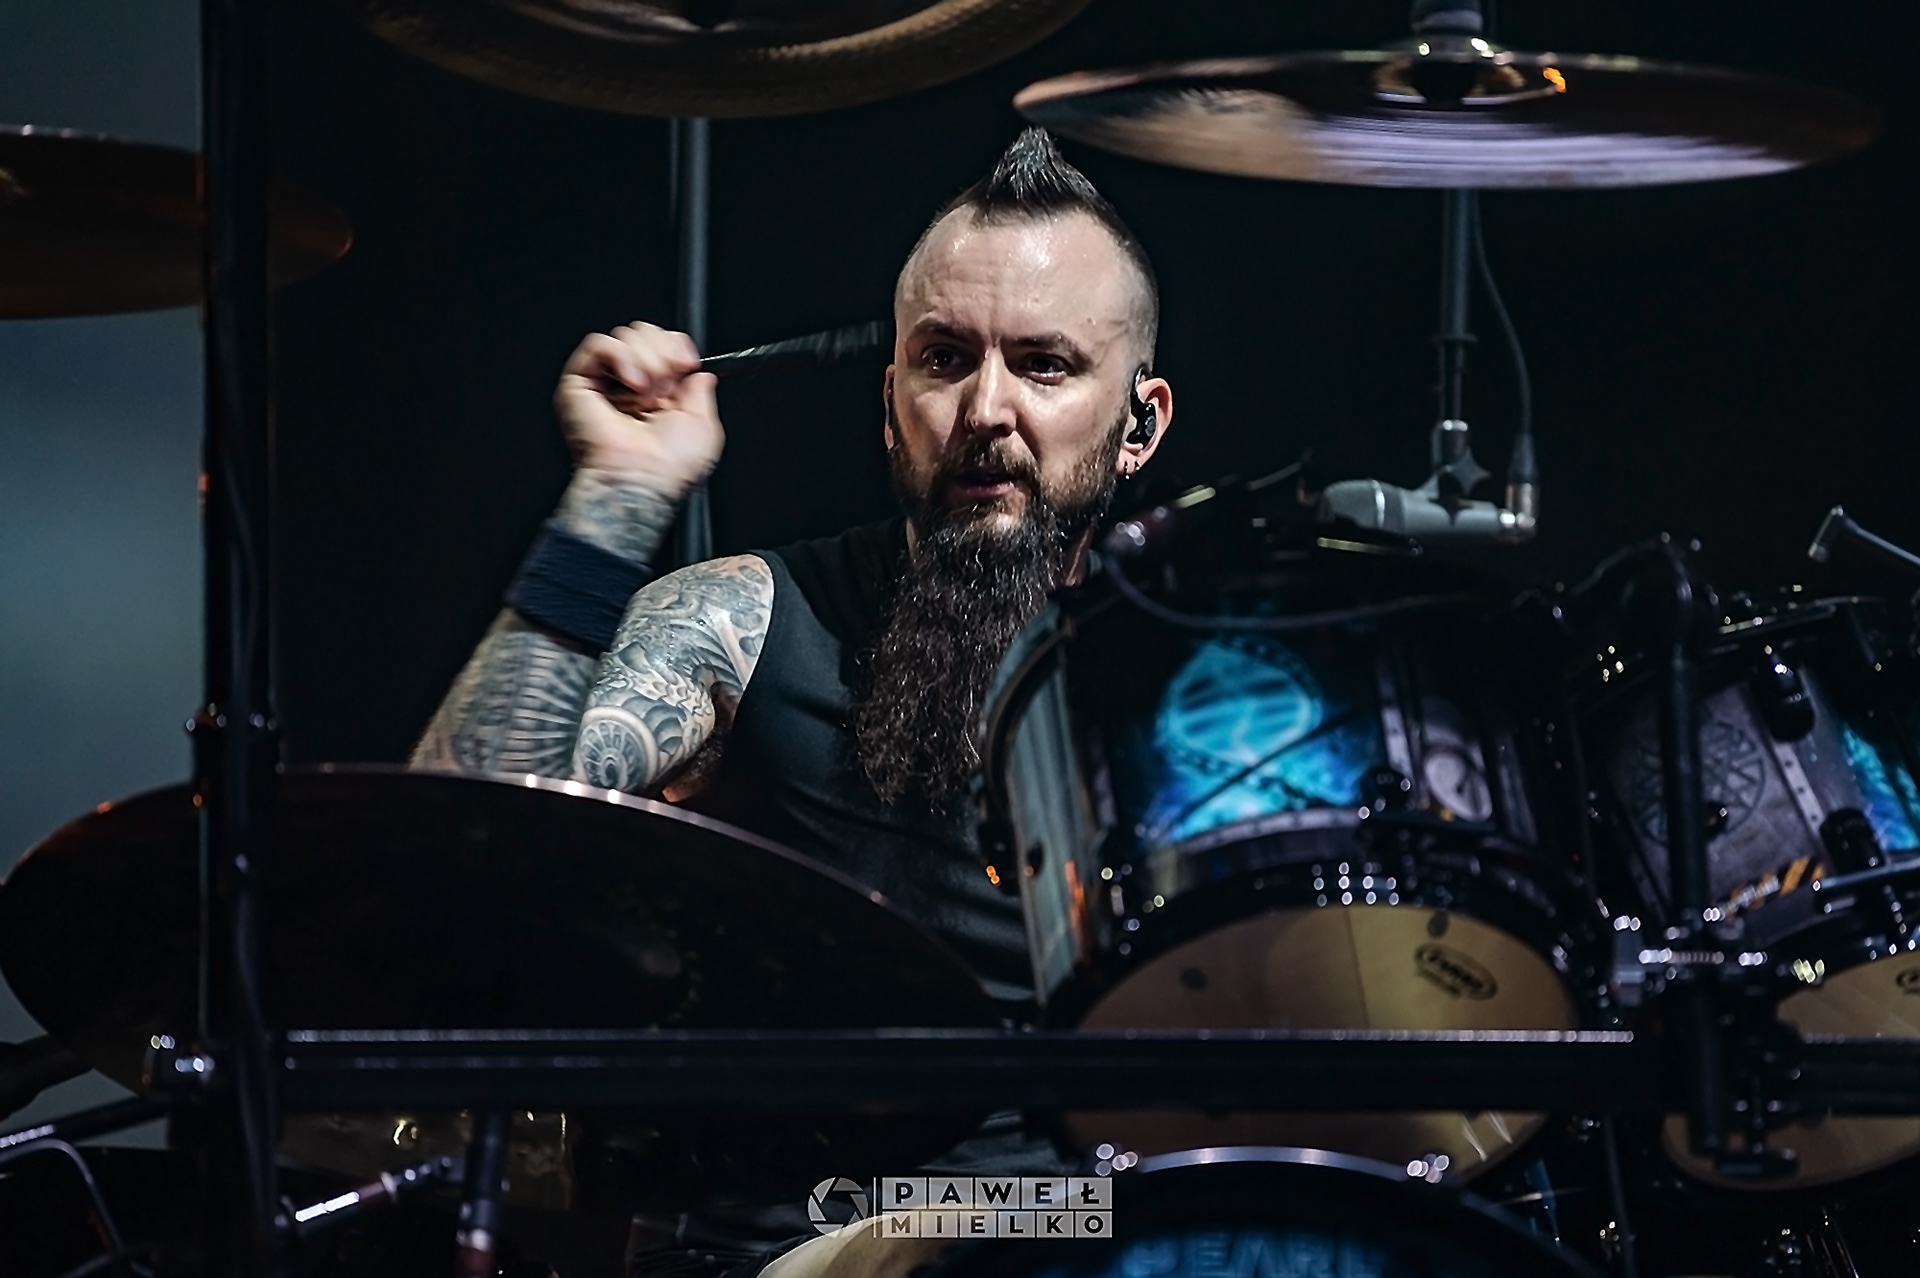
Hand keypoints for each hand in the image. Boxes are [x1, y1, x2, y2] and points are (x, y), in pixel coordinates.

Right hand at [554, 321, 723, 495]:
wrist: (642, 479)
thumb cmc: (668, 467)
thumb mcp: (704, 425)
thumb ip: (702, 392)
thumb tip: (700, 374)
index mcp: (658, 395)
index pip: (663, 344)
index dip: (676, 346)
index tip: (688, 364)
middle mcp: (630, 387)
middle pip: (644, 333)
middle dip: (662, 352)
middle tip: (667, 386)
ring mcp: (605, 383)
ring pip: (624, 335)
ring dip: (645, 359)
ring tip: (647, 394)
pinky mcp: (579, 382)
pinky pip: (599, 343)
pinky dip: (622, 356)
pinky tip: (633, 385)